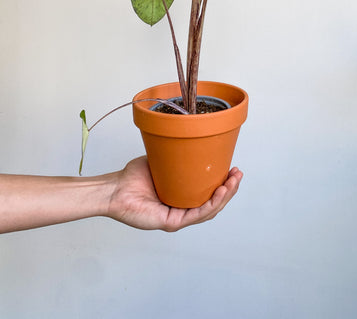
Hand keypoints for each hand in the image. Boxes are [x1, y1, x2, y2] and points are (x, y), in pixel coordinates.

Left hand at [107, 157, 242, 230]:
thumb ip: (179, 155)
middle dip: (230, 189)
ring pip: (209, 210)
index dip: (224, 184)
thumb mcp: (165, 161)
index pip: (209, 194)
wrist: (115, 187)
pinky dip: (210, 204)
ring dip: (224, 196)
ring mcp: (177, 218)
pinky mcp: (170, 223)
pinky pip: (196, 215)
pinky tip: (219, 192)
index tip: (233, 168)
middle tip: (238, 173)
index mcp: (182, 198)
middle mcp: (182, 210)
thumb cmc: (134, 176)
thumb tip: (195, 136)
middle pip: (213, 203)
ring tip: (233, 181)